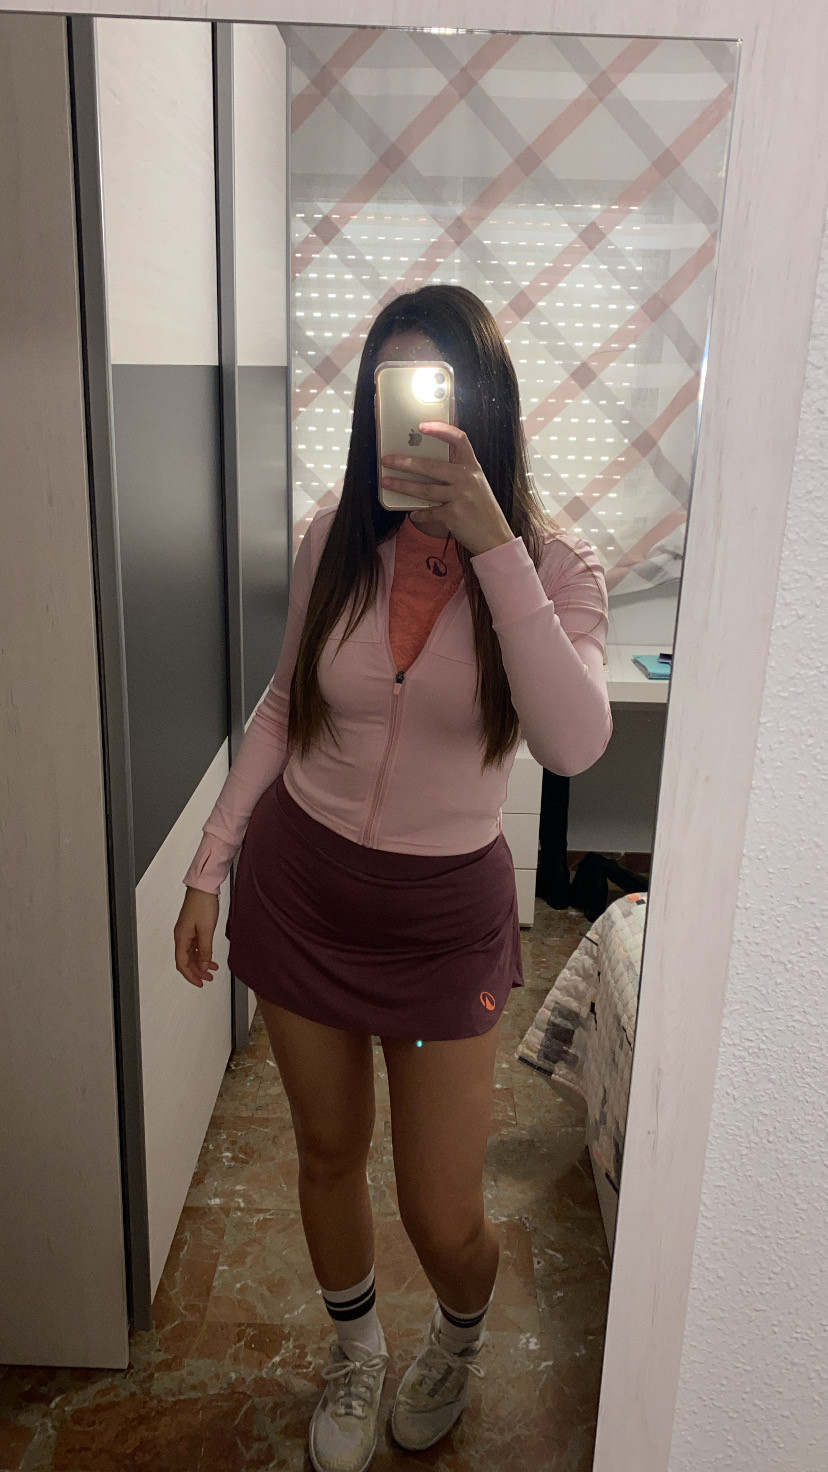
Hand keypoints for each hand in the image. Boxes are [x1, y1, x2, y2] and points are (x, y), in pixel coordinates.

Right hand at [174, 887, 219, 987]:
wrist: (204, 887)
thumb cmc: (203, 903)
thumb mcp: (207, 930)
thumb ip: (205, 950)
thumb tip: (202, 967)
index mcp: (181, 938)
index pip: (182, 963)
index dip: (190, 976)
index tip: (199, 983)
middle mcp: (181, 935)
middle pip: (186, 960)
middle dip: (196, 971)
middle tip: (207, 979)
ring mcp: (186, 931)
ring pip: (191, 953)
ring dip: (200, 963)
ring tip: (212, 970)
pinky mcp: (192, 927)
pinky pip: (195, 945)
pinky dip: (202, 953)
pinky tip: (210, 956)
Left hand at [381, 423, 515, 556]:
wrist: (495, 537)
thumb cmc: (482, 510)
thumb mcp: (475, 486)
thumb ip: (457, 475)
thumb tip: (424, 468)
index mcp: (473, 467)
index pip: (459, 439)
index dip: (441, 429)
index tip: (422, 425)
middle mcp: (468, 478)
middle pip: (431, 466)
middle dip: (405, 463)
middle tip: (387, 460)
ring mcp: (461, 497)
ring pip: (425, 489)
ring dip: (403, 486)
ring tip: (387, 482)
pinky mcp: (454, 515)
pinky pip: (429, 512)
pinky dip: (419, 513)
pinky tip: (413, 513)